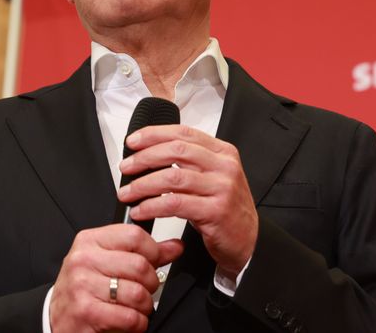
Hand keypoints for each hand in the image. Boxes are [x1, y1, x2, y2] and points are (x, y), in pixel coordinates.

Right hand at [49, 224, 183, 332]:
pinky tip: (130, 320)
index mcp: (89, 241)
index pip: (134, 235)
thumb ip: (142, 253)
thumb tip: (174, 246)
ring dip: (145, 306)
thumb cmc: (83, 288)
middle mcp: (83, 260)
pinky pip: (130, 317)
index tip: (155, 261)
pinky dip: (138, 323)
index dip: (154, 250)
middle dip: (151, 283)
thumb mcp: (108, 262)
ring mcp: (83, 285)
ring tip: (136, 307)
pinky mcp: (87, 311)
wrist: (58, 317)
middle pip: (140, 265)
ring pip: (138, 293)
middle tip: (146, 289)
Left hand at [117, 124, 257, 277]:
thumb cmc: (224, 209)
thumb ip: (189, 163)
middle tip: (126, 167)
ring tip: (127, 193)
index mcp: (222, 152)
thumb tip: (148, 154)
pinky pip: (175, 204)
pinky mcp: (216, 211)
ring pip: (173, 178)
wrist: (249, 241)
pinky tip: (141, 210)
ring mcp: (222, 188)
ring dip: (143, 185)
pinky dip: (152, 206)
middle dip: (144, 157)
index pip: (183, 133)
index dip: (154, 134)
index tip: (132, 141)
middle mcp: (224, 166)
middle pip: (176, 150)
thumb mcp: (212, 178)